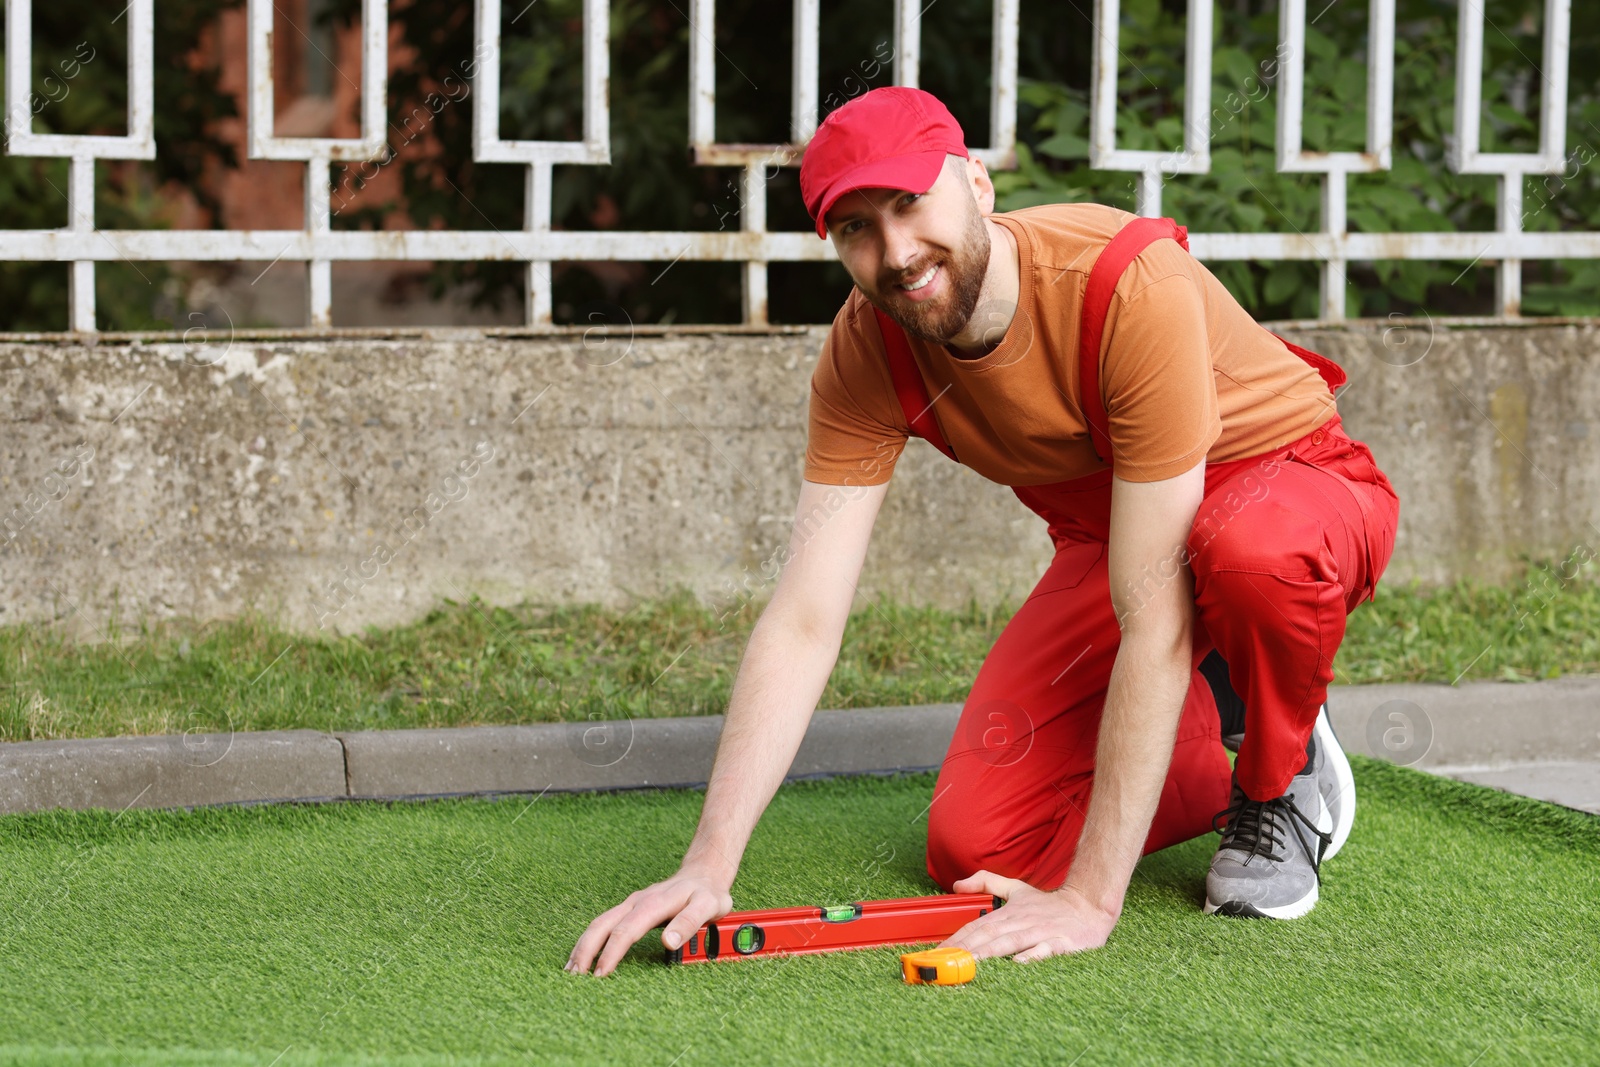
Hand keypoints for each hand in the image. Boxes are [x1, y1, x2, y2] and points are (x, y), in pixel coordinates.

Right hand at [566, 866, 733, 976]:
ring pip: (600, 923)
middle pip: (603, 925)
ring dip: (584, 945)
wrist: (704, 872)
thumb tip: (668, 942)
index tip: (601, 974)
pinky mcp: (631, 908)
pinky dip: (591, 939)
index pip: (626, 930)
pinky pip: (605, 923)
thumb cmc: (707, 893)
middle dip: (586, 950)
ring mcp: (632, 904)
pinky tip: (585, 954)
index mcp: (654, 903)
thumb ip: (689, 923)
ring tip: (571, 970)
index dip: (611, 953)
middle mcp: (637, 902)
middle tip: (574, 976)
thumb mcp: (709, 906)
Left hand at [939, 870, 1118, 963]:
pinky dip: (1032, 956)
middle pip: (990, 935)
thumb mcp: (1016, 888)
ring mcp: (1041, 932)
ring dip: (991, 952)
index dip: (957, 938)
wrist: (1089, 906)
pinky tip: (1018, 964)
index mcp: (1009, 912)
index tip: (938, 951)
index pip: (977, 926)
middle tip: (946, 962)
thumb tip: (957, 885)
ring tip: (972, 962)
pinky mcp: (1062, 943)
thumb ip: (986, 882)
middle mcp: (1022, 922)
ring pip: (1012, 942)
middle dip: (967, 949)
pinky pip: (1045, 950)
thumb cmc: (1049, 905)